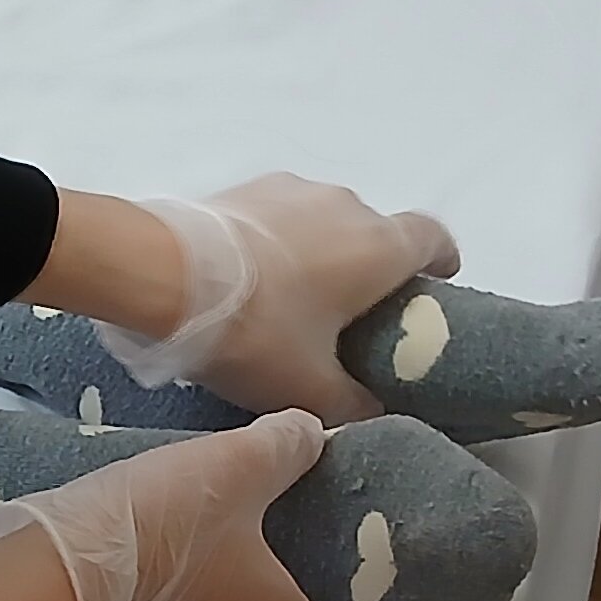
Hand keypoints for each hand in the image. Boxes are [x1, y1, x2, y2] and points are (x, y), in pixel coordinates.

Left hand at [102, 177, 457, 422]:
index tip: (430, 291)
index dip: (440, 264)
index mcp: (379, 246)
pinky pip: (279, 216)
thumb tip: (374, 413)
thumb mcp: (309, 387)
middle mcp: (346, 204)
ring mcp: (293, 188)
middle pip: (377, 233)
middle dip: (371, 271)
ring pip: (325, 222)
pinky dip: (278, 242)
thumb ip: (354, 405)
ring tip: (294, 301)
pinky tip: (253, 280)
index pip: (435, 239)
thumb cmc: (255, 331)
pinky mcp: (244, 187)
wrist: (160, 274)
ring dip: (320, 254)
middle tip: (351, 318)